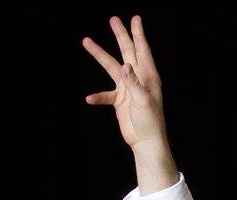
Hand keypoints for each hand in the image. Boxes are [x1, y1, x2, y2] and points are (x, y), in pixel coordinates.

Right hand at [82, 14, 166, 149]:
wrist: (145, 143)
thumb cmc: (150, 123)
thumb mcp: (143, 101)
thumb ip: (134, 83)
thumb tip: (124, 66)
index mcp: (148, 77)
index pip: (142, 51)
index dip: (138, 34)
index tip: (135, 19)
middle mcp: (137, 79)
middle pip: (127, 52)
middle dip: (120, 35)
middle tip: (113, 19)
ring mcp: (127, 89)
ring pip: (111, 67)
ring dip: (99, 55)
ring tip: (86, 40)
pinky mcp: (119, 101)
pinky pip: (105, 95)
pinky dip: (98, 96)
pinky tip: (89, 98)